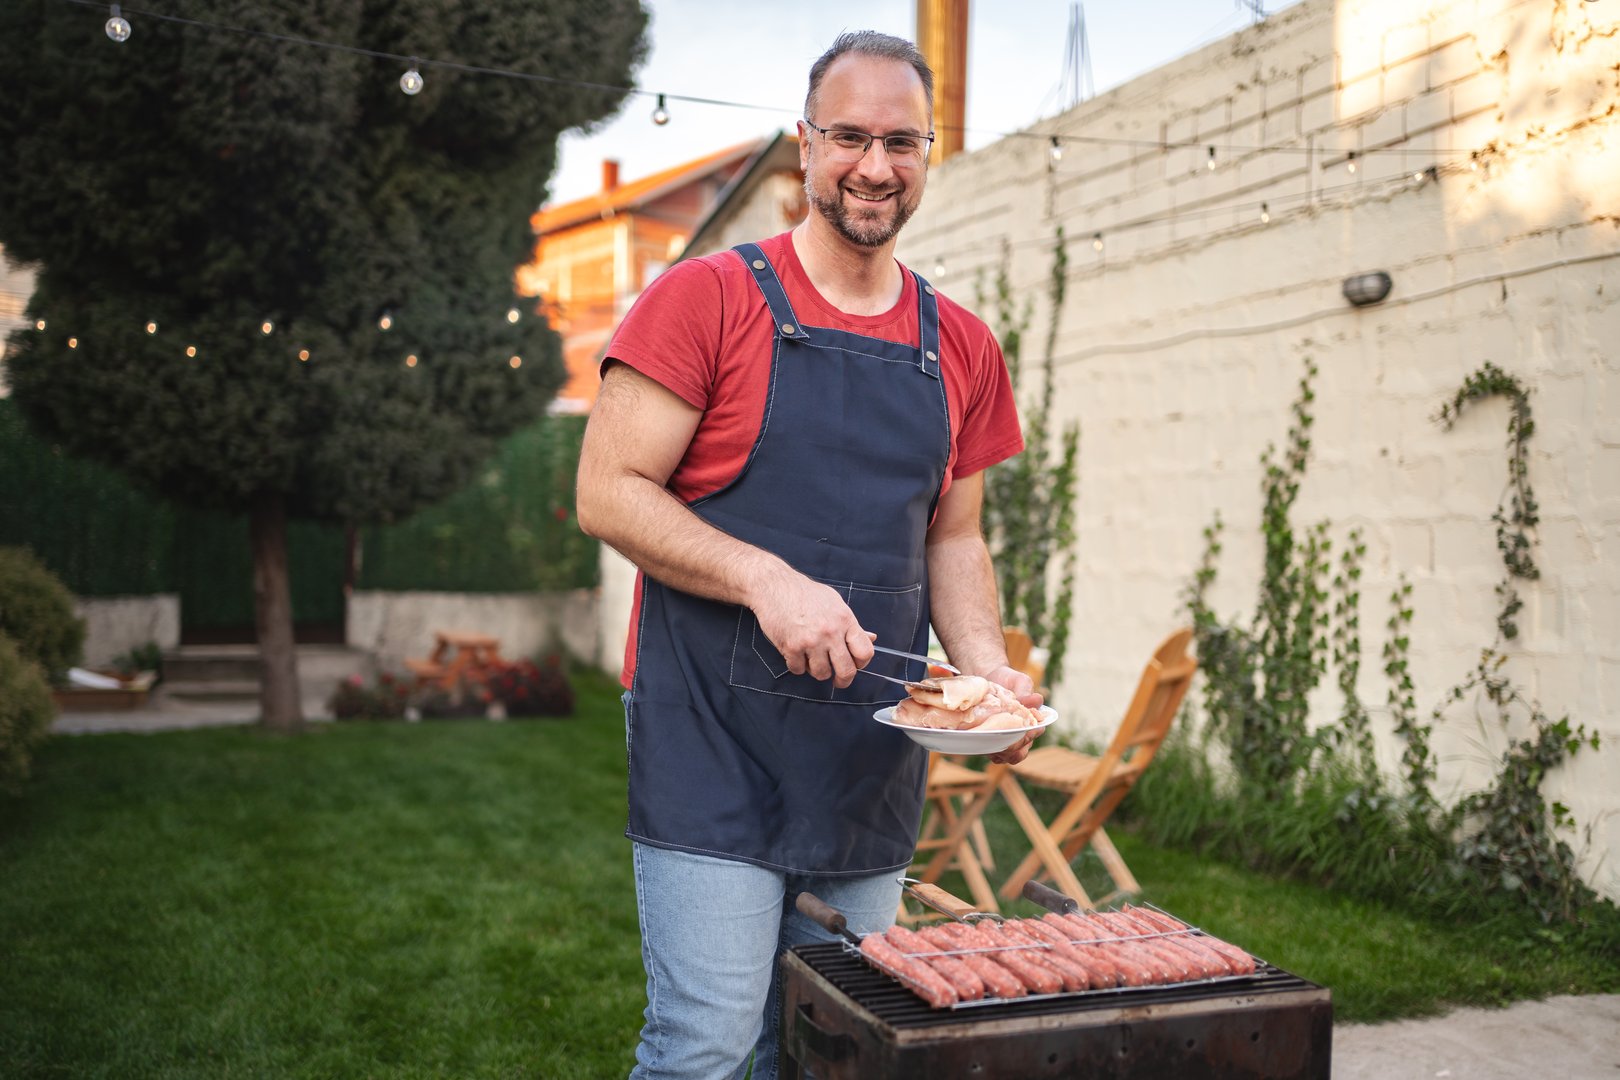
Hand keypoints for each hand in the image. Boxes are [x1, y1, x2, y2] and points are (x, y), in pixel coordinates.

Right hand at [751, 573, 873, 687]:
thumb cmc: (805, 594)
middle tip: (839, 680)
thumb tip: (871, 638)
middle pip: (846, 670)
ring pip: (821, 674)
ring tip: (812, 658)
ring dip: (817, 670)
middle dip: (844, 680)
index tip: (855, 665)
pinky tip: (796, 653)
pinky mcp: (791, 647)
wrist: (774, 586)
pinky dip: (797, 665)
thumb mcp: (835, 603)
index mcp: (845, 620)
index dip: (862, 664)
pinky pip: (799, 670)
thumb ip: (852, 625)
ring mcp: (811, 641)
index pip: (865, 652)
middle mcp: (830, 632)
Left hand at [985, 664, 1041, 764]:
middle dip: (1011, 747)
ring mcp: (1008, 740)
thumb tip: (1036, 700)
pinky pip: (995, 754)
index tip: (1018, 730)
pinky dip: (990, 752)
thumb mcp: (1019, 681)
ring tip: (991, 745)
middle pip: (1021, 750)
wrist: (989, 679)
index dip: (1027, 735)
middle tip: (999, 739)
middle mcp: (1022, 734)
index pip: (1034, 733)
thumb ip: (1026, 690)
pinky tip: (983, 745)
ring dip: (1000, 753)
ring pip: (1008, 756)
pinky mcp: (993, 741)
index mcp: (1033, 720)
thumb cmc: (1008, 680)